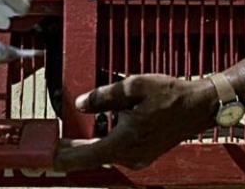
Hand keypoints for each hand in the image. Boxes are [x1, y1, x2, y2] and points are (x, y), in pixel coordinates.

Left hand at [54, 74, 217, 171]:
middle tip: (47, 144)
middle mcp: (130, 156)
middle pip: (90, 157)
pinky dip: (100, 144)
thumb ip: (104, 96)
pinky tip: (93, 131)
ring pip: (102, 154)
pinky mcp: (142, 155)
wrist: (199, 106)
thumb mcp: (134, 86)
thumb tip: (80, 104)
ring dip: (84, 147)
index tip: (45, 155)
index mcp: (125, 141)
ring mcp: (137, 158)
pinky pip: (114, 152)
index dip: (62, 157)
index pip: (85, 156)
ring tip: (64, 138)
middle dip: (68, 151)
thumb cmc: (170, 94)